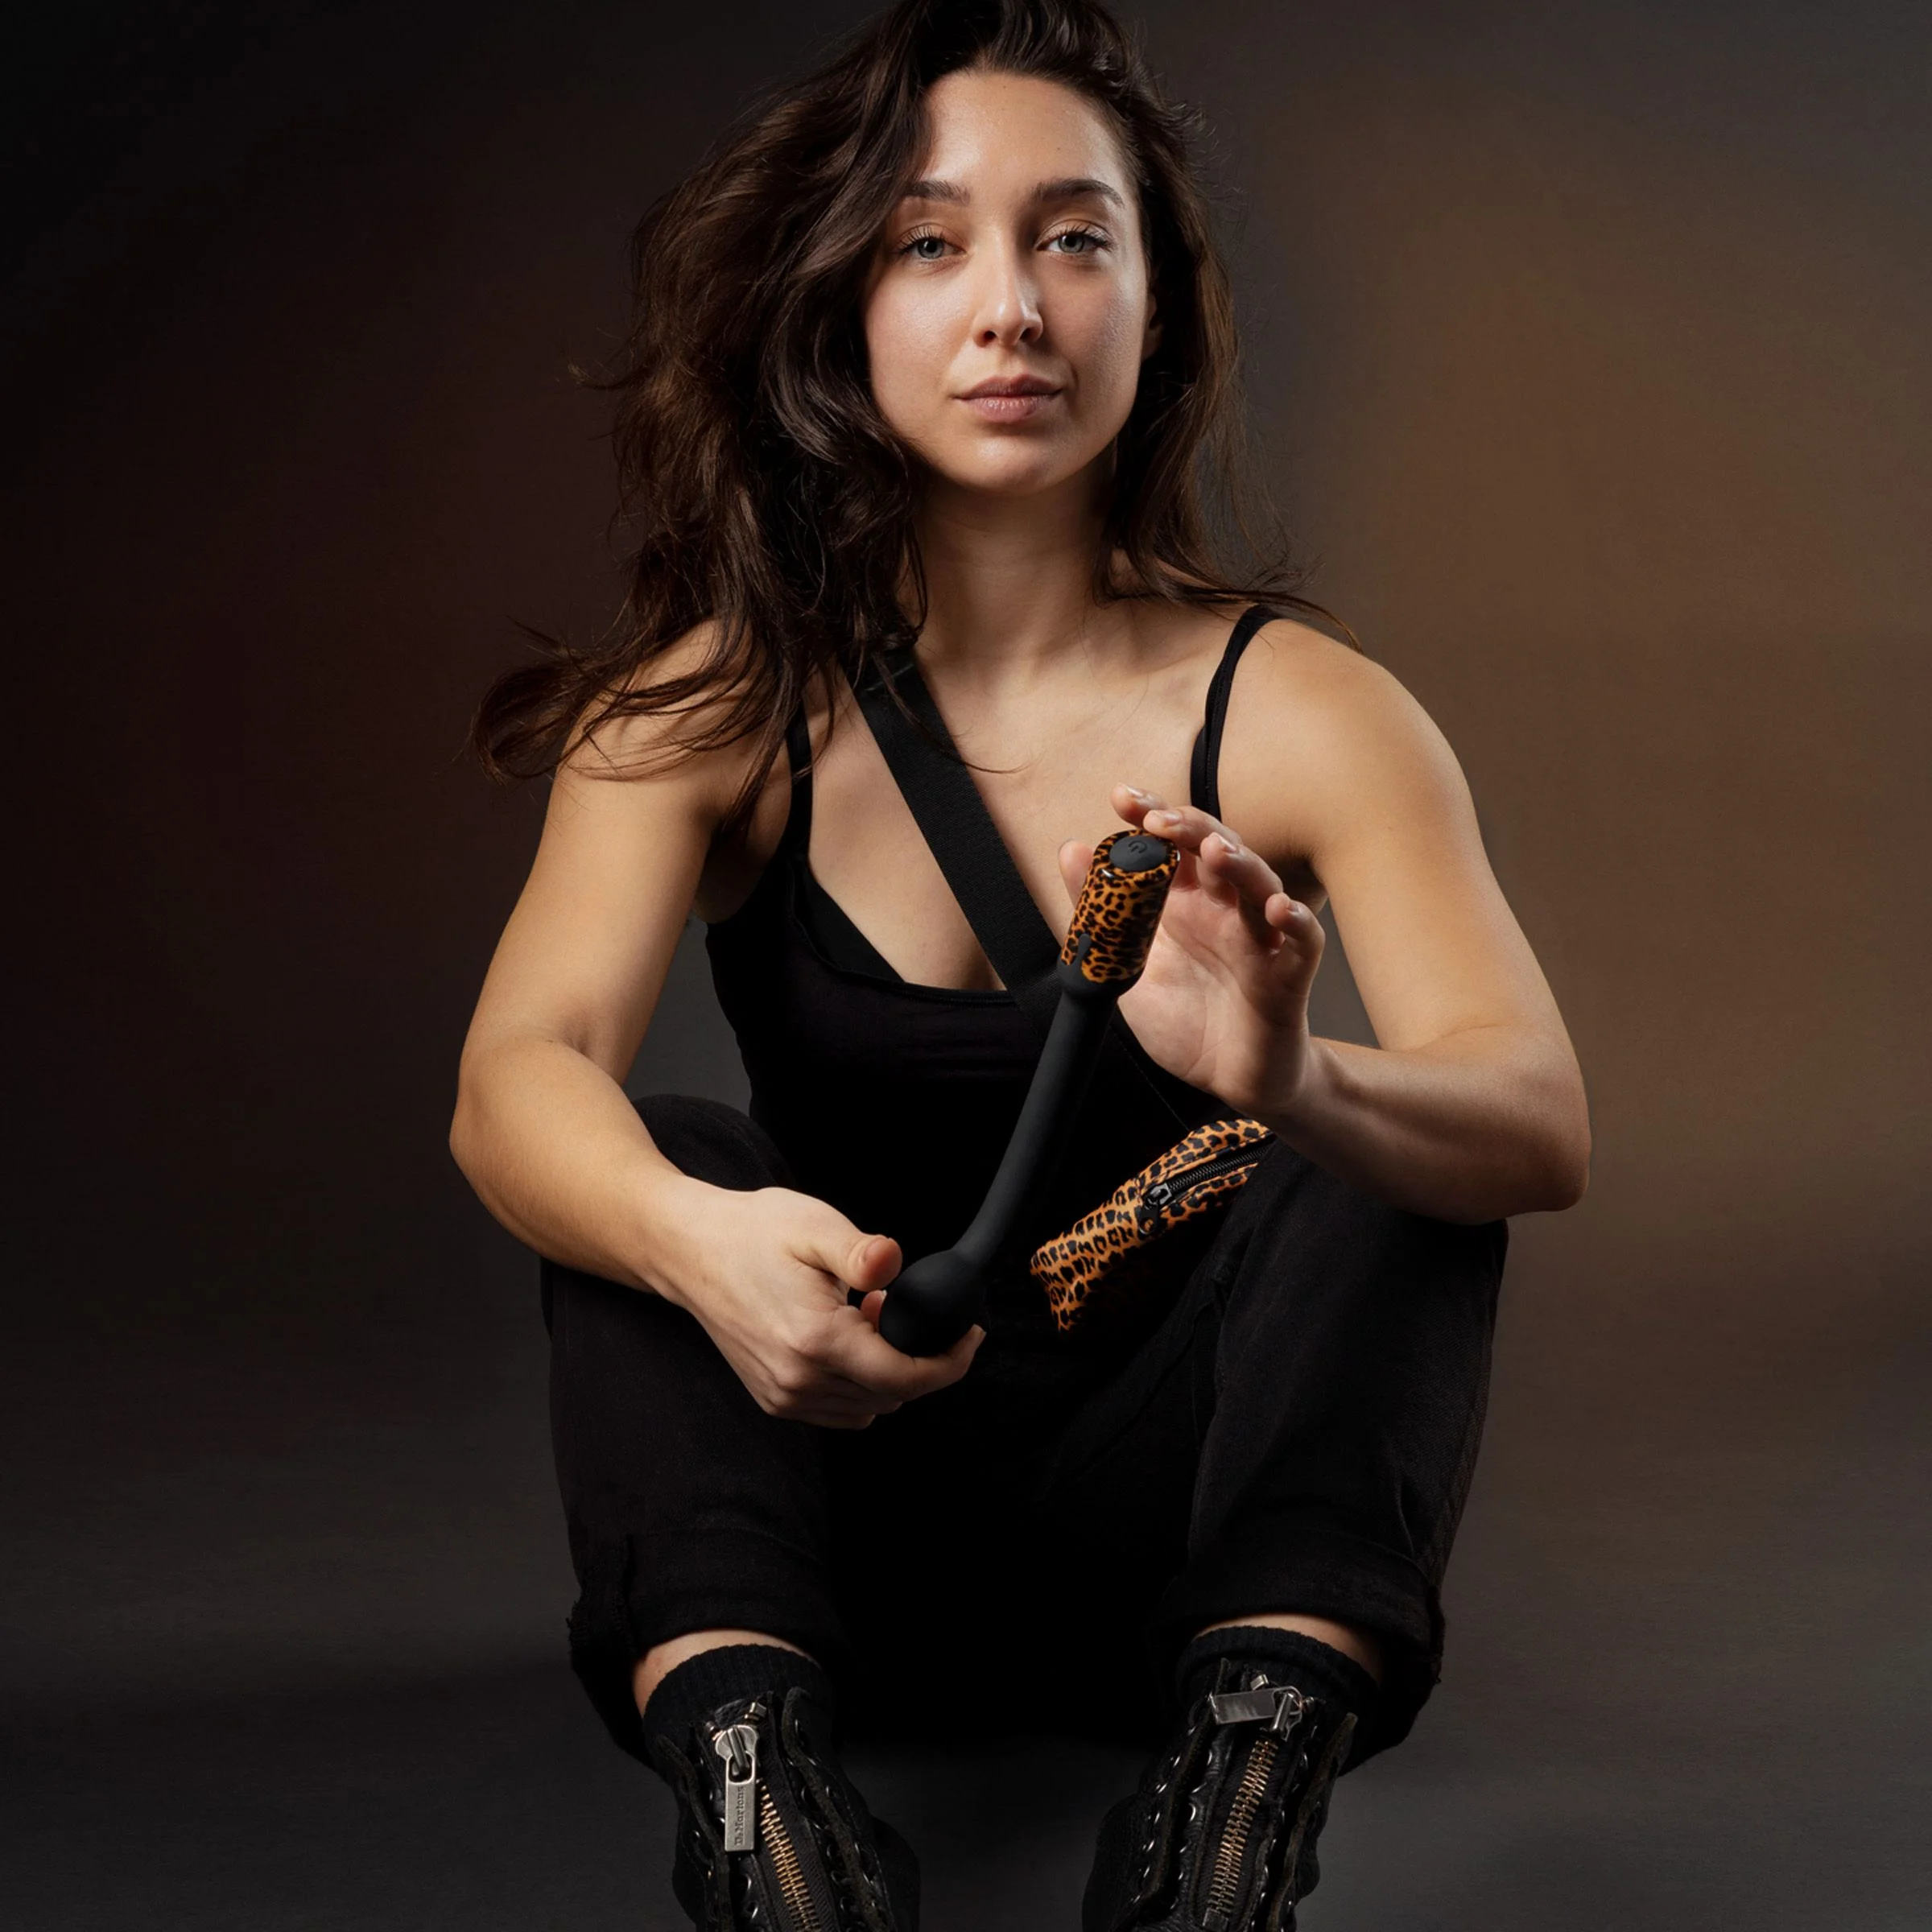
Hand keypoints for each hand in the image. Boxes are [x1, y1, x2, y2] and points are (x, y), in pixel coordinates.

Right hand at [657, 1178, 982, 1427]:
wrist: (688, 1251)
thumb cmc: (750, 1233)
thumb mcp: (814, 1226)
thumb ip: (862, 1252)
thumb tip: (895, 1263)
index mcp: (816, 1341)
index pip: (905, 1377)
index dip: (949, 1361)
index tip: (970, 1335)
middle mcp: (798, 1380)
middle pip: (892, 1393)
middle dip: (916, 1356)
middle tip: (900, 1306)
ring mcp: (783, 1395)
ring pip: (869, 1405)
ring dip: (885, 1370)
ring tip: (867, 1316)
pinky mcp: (773, 1398)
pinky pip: (840, 1408)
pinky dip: (859, 1381)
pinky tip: (844, 1336)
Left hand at [1057, 786, 1324, 1119]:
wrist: (1230, 1083)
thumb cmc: (1188, 1023)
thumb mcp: (1127, 967)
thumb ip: (1101, 913)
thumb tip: (1070, 850)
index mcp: (1187, 905)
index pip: (1174, 845)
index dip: (1152, 815)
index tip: (1121, 797)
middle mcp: (1225, 912)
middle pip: (1219, 850)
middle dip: (1191, 827)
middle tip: (1159, 820)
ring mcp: (1260, 940)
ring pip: (1259, 886)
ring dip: (1240, 863)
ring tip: (1216, 850)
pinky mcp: (1288, 977)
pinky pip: (1303, 942)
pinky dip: (1296, 922)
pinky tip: (1279, 910)